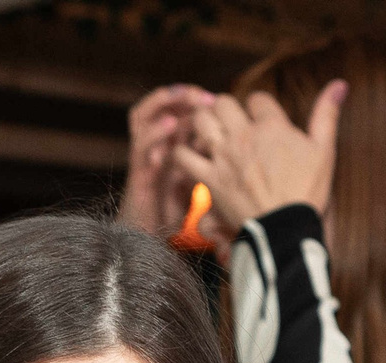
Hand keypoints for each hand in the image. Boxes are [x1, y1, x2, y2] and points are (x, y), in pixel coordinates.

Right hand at [120, 84, 215, 235]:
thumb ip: (216, 168)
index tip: (215, 99)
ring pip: (142, 118)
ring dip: (161, 103)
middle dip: (181, 96)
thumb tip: (248, 156)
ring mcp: (143, 159)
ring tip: (181, 96)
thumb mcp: (203, 187)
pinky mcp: (137, 175)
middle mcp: (155, 148)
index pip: (180, 113)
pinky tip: (170, 125)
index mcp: (171, 148)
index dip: (196, 102)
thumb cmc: (176, 218)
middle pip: (162, 108)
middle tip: (200, 94)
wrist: (149, 244)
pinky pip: (140, 147)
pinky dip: (154, 134)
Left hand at [167, 83, 345, 234]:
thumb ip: (326, 114)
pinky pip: (183, 156)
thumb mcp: (324, 150)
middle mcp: (243, 136)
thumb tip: (340, 83)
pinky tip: (192, 156)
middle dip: (227, 109)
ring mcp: (224, 157)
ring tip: (211, 135)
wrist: (285, 229)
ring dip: (203, 124)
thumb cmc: (307, 191)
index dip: (260, 107)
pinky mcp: (209, 179)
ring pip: (200, 121)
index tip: (263, 120)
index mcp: (272, 126)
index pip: (257, 98)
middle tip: (232, 124)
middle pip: (223, 102)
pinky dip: (183, 153)